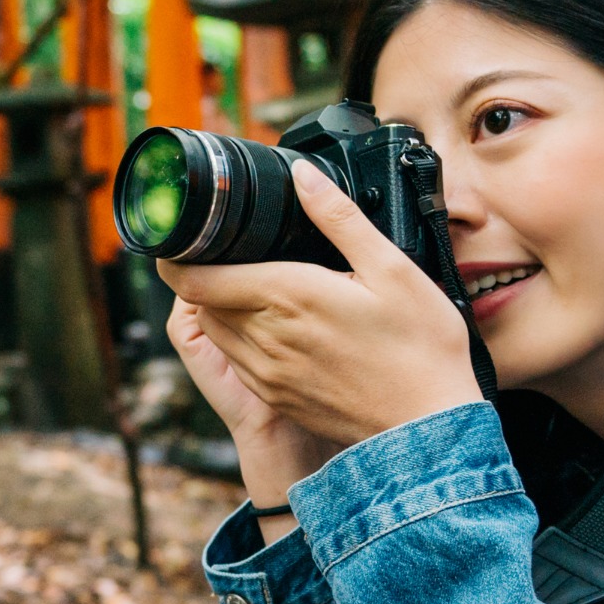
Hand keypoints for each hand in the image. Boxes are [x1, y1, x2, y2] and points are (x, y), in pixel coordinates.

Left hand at [161, 162, 486, 476]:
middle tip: (232, 251)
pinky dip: (241, 337)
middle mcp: (266, 338)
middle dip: (207, 274)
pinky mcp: (277, 397)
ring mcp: (268, 373)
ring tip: (255, 285)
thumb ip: (339, 218)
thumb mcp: (391, 268)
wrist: (427, 427)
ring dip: (222, 306)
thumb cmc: (419, 347)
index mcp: (287, 297)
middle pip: (202, 302)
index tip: (183, 237)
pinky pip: (237, 360)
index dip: (176, 257)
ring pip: (218, 331)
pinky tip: (278, 326)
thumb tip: (303, 176)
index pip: (195, 280)